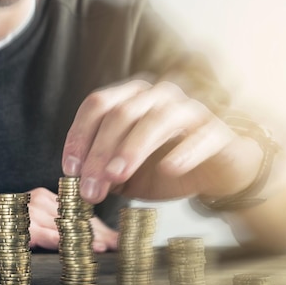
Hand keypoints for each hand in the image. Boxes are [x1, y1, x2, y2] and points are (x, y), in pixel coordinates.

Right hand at [0, 187, 117, 251]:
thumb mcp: (25, 220)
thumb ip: (48, 225)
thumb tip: (76, 240)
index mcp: (43, 197)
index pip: (77, 210)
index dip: (98, 224)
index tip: (115, 236)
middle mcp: (40, 200)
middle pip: (78, 216)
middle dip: (100, 231)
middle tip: (118, 244)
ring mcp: (31, 212)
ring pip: (67, 225)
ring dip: (89, 238)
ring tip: (108, 247)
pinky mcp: (20, 227)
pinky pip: (49, 235)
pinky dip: (68, 243)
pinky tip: (82, 250)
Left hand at [61, 80, 263, 203]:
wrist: (215, 172)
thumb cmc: (163, 165)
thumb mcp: (124, 172)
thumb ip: (100, 172)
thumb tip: (76, 182)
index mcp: (130, 98)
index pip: (97, 105)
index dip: (79, 136)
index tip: (70, 170)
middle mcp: (157, 96)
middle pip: (120, 114)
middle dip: (99, 153)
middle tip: (90, 189)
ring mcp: (188, 109)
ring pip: (156, 120)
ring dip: (132, 149)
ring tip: (116, 177)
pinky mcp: (215, 131)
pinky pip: (199, 137)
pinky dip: (183, 152)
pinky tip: (169, 169)